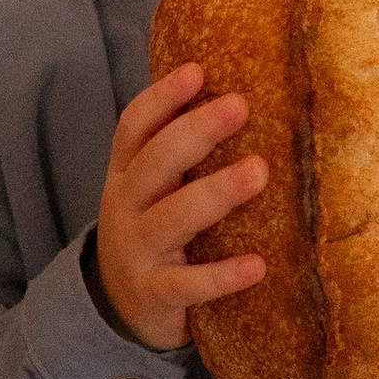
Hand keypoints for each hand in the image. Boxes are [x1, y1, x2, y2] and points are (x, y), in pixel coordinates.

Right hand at [95, 60, 267, 356]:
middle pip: (155, 161)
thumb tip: (240, 97)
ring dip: (217, 192)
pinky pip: (189, 284)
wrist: (119, 307)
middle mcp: (125, 207)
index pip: (134, 127)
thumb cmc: (152, 232)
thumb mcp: (152, 190)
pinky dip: (222, 276)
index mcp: (126, 174)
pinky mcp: (155, 294)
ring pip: (173, 217)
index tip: (197, 71)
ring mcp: (138, 251)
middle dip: (197, 131)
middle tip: (240, 105)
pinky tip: (257, 265)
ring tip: (259, 170)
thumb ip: (178, 154)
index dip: (162, 97)